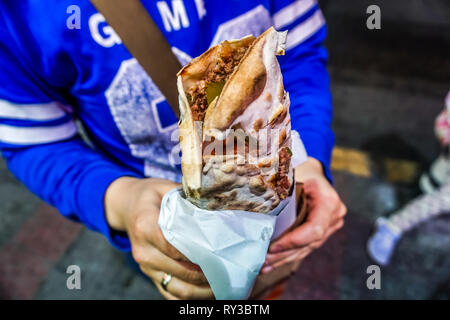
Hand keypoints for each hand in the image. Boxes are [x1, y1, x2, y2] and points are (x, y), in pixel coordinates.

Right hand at [104, 177, 213, 299]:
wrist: (126, 205)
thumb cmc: (152, 196)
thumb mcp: (167, 188)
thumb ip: (189, 198)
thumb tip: (219, 208)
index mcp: (145, 226)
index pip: (174, 246)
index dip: (198, 252)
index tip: (221, 253)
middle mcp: (144, 251)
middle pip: (180, 270)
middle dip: (207, 274)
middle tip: (231, 270)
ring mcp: (146, 267)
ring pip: (177, 288)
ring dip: (202, 291)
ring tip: (225, 284)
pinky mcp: (150, 276)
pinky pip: (170, 294)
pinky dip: (191, 297)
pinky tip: (209, 292)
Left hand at [262, 157, 345, 272]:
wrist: (315, 173)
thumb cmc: (302, 172)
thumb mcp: (294, 177)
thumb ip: (282, 193)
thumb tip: (255, 207)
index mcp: (328, 202)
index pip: (314, 230)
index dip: (293, 241)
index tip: (273, 247)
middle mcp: (334, 217)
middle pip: (309, 243)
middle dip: (284, 253)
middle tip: (263, 261)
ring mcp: (331, 226)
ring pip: (307, 248)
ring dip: (284, 258)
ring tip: (264, 266)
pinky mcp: (323, 232)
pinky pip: (306, 246)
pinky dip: (289, 254)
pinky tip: (273, 262)